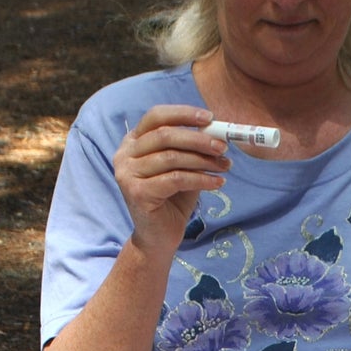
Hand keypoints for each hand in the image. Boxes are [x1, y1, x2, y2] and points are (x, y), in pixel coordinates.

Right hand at [113, 104, 230, 255]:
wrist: (158, 237)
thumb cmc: (171, 200)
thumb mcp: (183, 167)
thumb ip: (192, 149)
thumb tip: (217, 131)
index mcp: (133, 141)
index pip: (156, 116)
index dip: (183, 114)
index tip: (210, 118)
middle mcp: (125, 155)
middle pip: (165, 135)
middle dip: (198, 139)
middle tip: (223, 147)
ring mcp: (127, 174)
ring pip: (172, 157)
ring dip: (203, 160)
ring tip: (224, 166)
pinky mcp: (137, 193)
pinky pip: (176, 179)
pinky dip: (201, 179)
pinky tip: (217, 183)